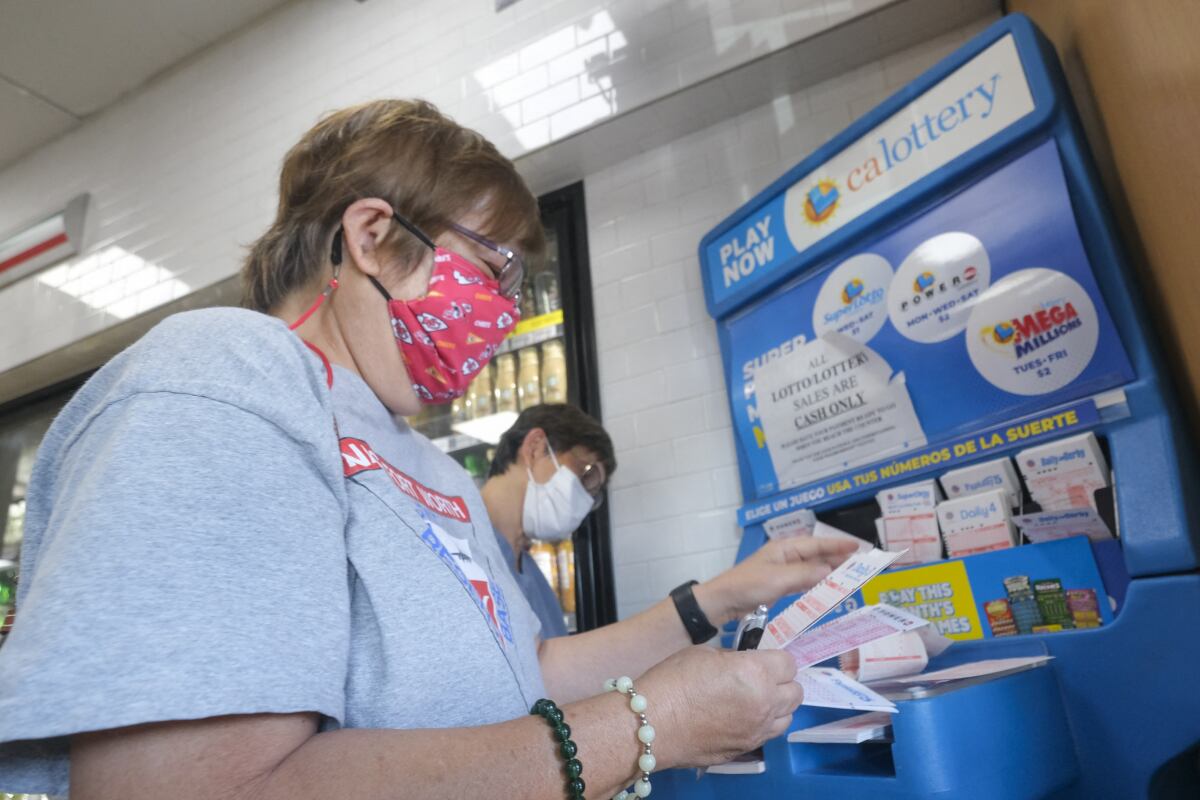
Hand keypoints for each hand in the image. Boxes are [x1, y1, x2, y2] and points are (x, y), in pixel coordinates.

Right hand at [637, 646, 802, 767]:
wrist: (651, 724)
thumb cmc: (672, 682)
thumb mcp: (704, 654)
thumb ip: (733, 659)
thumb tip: (743, 664)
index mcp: (755, 672)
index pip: (788, 663)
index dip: (775, 659)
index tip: (763, 659)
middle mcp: (764, 703)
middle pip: (796, 691)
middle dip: (782, 681)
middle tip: (762, 677)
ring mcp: (757, 730)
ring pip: (788, 716)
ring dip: (777, 705)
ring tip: (755, 699)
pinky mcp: (746, 749)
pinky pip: (769, 733)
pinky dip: (764, 724)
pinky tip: (742, 717)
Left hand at [697, 536, 859, 624]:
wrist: (722, 602)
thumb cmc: (748, 586)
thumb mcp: (779, 580)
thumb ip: (806, 574)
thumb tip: (831, 569)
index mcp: (784, 548)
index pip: (817, 544)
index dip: (838, 545)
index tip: (859, 547)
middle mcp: (785, 556)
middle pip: (817, 555)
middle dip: (838, 558)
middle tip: (861, 565)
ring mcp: (782, 570)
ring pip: (812, 568)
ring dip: (830, 571)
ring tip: (851, 576)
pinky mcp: (779, 585)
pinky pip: (804, 581)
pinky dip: (818, 583)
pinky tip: (828, 588)